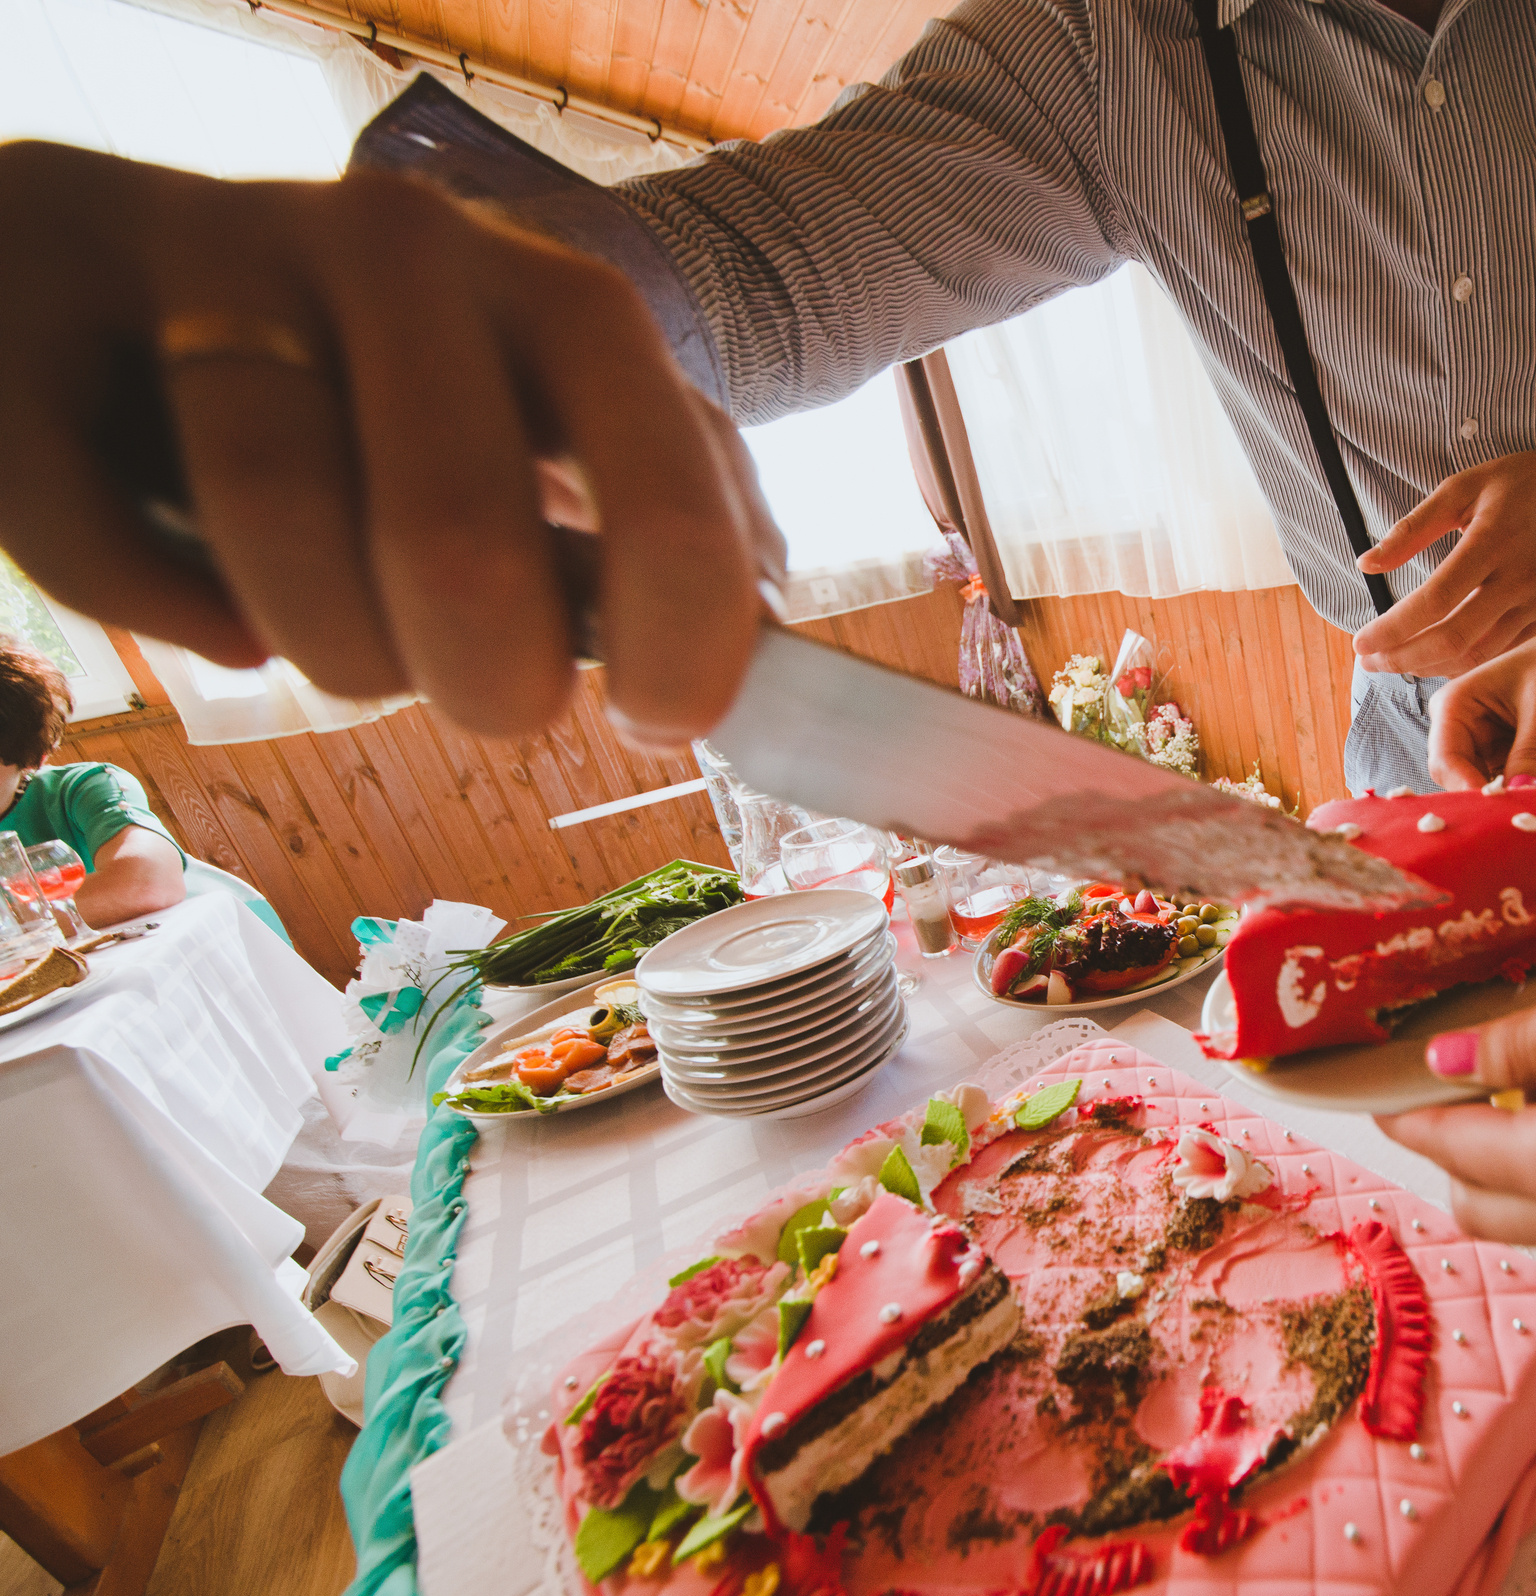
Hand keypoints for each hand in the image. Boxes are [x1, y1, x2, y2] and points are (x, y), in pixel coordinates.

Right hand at [0, 142, 770, 744]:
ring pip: (278, 520)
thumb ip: (669, 516)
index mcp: (556, 295)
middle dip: (485, 683)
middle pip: (456, 533)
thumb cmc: (398, 397)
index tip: (661, 717)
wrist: (141, 272)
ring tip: (344, 644)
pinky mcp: (40, 310)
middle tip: (487, 699)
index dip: (677, 630)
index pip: (662, 477)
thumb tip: (775, 657)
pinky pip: (102, 537)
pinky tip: (223, 615)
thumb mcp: (559, 429)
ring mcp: (215, 263)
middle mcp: (399, 252)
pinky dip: (178, 619)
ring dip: (330, 651)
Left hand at [1351, 416, 1535, 679]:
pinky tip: (1431, 661)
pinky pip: (1500, 654)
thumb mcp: (1462, 488)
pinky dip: (1462, 665)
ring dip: (1428, 666)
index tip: (1361, 642)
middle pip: (1454, 637)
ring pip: (1477, 655)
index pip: (1435, 600)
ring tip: (1392, 662)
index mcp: (1493, 541)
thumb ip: (1412, 528)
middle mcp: (1519, 578)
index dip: (1394, 628)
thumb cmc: (1521, 483)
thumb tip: (1366, 563)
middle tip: (1369, 660)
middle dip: (1403, 657)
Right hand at [1424, 620, 1535, 789]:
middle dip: (1527, 784)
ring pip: (1515, 792)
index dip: (1472, 791)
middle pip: (1480, 786)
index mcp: (1457, 709)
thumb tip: (1521, 794)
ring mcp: (1496, 751)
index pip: (1446, 763)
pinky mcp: (1522, 762)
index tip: (1509, 807)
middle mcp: (1469, 734)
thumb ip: (1533, 751)